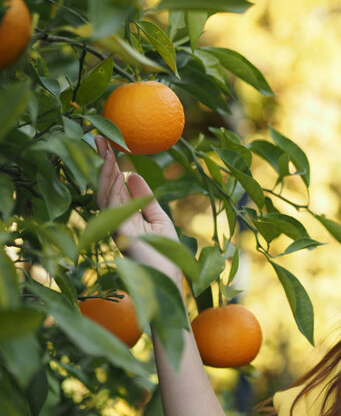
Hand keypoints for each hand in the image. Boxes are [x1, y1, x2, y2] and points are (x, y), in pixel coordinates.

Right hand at [95, 136, 181, 286]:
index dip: (111, 166)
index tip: (110, 144)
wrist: (168, 279)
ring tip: (102, 145)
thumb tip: (132, 174)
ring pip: (104, 191)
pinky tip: (111, 168)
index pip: (114, 186)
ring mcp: (114, 225)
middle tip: (98, 136)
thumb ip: (145, 198)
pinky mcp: (117, 231)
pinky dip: (109, 184)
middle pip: (105, 185)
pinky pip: (109, 203)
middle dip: (101, 161)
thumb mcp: (158, 219)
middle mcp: (115, 219)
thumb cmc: (165, 253)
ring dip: (103, 168)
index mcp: (125, 215)